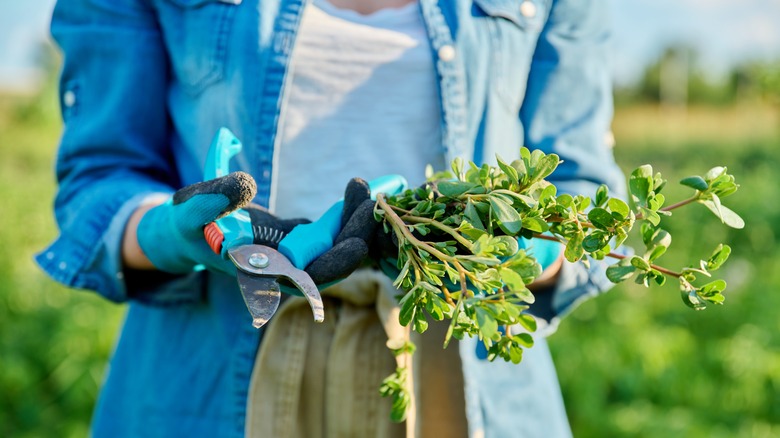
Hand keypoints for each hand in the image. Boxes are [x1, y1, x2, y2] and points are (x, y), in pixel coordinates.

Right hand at [130, 173, 384, 284]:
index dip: (334, 265)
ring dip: (355, 222)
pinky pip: (331, 231)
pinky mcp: (299, 239)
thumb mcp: (188, 210)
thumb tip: (245, 185)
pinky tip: (360, 190)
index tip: (359, 244)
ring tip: (367, 188)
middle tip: (375, 204)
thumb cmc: (184, 224)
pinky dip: (346, 213)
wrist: (188, 231)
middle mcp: (282, 270)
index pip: (306, 280)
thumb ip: (210, 201)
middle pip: (331, 264)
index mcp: (259, 273)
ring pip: (335, 246)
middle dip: (356, 237)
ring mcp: (294, 255)